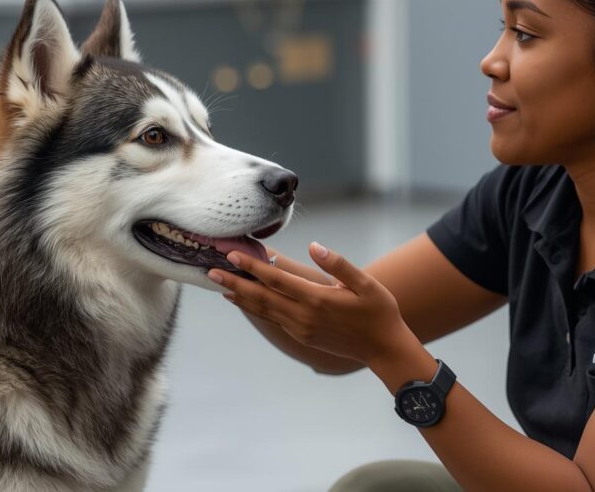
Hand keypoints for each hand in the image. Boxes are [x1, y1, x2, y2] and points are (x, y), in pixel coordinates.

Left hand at [208, 242, 415, 365]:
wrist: (383, 348)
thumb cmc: (378, 311)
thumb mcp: (365, 283)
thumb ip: (338, 264)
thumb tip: (314, 246)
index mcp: (317, 299)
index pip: (276, 280)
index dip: (252, 267)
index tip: (232, 255)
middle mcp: (303, 316)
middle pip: (261, 297)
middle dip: (234, 283)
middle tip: (211, 271)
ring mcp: (300, 329)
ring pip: (263, 311)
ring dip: (240, 297)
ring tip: (220, 285)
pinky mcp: (301, 336)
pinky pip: (272, 319)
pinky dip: (254, 308)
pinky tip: (244, 300)